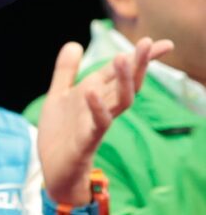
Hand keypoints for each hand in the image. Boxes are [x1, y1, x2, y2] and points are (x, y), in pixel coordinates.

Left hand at [37, 37, 171, 205]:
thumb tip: (75, 43)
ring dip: (122, 82)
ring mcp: (96, 124)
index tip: (162, 44)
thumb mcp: (58, 95)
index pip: (120, 72)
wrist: (53, 170)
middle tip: (149, 44)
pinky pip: (98, 124)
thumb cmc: (60, 134)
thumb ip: (66, 71)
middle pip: (127, 84)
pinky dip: (98, 109)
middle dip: (138, 65)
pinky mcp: (87, 141)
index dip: (139, 57)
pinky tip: (93, 93)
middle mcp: (101, 107)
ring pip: (120, 102)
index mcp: (95, 94)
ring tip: (123, 58)